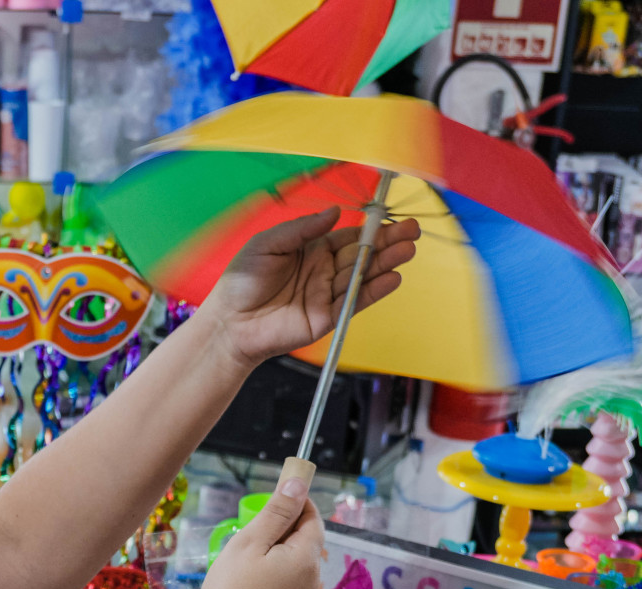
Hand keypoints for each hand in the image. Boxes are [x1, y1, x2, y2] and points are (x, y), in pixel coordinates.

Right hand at [189, 469, 324, 588]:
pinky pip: (289, 583)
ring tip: (244, 561)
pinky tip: (249, 583)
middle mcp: (313, 578)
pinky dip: (275, 573)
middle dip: (283, 528)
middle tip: (249, 531)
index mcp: (306, 557)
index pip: (312, 517)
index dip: (297, 501)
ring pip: (296, 562)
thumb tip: (298, 483)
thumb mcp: (249, 544)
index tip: (275, 494)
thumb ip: (276, 512)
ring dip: (277, 551)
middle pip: (306, 539)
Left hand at [199, 209, 420, 369]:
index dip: (369, 229)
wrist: (229, 322)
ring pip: (362, 276)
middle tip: (412, 231)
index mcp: (311, 250)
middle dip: (387, 243)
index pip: (348, 237)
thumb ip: (302, 228)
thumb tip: (334, 213)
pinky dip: (373, 290)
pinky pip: (354, 302)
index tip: (390, 219)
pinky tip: (392, 278)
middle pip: (362, 255)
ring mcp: (326, 295)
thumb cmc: (241, 281)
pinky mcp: (326, 318)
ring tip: (408, 250)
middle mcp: (323, 271)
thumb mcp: (268, 243)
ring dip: (385, 264)